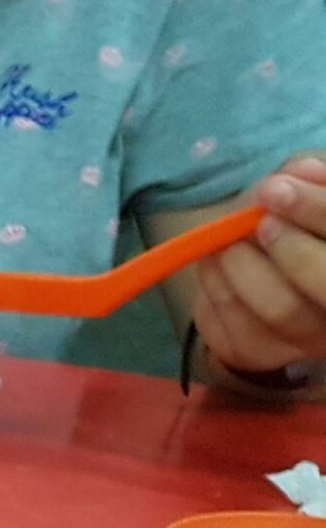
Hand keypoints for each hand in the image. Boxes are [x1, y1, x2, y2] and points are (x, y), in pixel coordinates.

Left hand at [192, 156, 325, 376]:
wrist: (261, 276)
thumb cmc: (297, 229)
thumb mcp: (311, 200)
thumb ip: (314, 183)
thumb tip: (300, 171)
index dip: (316, 210)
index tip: (275, 190)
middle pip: (324, 283)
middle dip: (289, 247)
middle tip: (259, 222)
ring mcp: (306, 340)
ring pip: (279, 308)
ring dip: (243, 266)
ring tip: (226, 242)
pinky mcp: (261, 355)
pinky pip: (235, 328)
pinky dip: (216, 289)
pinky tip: (212, 265)